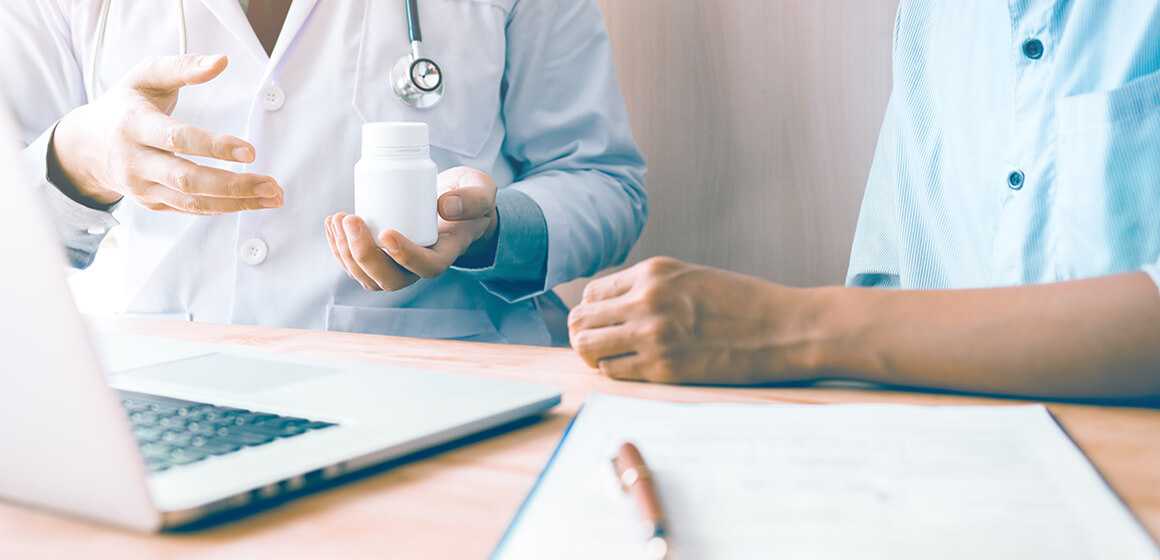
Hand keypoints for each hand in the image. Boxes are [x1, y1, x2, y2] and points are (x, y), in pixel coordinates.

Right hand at [52, 54, 282, 212]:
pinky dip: (223, 208)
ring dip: (236, 203)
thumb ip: (181, 67)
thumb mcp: (144, 77)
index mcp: (133, 124)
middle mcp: (135, 160)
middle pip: (187, 180)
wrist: (87, 145)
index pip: (177, 139)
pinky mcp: (152, 202)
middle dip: (233, 185)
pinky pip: (191, 210)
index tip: (251, 151)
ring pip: (192, 203)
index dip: (214, 146)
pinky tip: (250, 201)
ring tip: (272, 198)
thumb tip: (221, 61)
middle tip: (272, 185)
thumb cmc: (124, 105)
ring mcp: (142, 186)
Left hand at [324, 167, 499, 290]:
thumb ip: (473, 198)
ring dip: (345, 251)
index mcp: (445, 254)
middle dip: (363, 254)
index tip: (386, 232)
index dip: (405, 255)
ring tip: (338, 218)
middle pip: (388, 279)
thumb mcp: (481, 191)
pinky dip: (338, 247)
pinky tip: (332, 223)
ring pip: (366, 276)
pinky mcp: (380, 258)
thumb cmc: (469, 197)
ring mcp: (397, 266)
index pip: (426, 267)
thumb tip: (444, 205)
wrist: (454, 202)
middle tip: (351, 219)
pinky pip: (354, 265)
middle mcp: (418, 268)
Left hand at [567, 257, 827, 383]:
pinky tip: (635, 369)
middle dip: (585, 334)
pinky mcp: (665, 369)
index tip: (605, 323)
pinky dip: (616, 372)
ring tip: (614, 358)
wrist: (784, 328)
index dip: (593, 311)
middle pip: (582, 320)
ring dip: (594, 356)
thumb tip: (609, 307)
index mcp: (653, 272)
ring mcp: (653, 335)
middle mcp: (646, 300)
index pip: (591, 292)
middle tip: (600, 345)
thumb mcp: (690, 277)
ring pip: (588, 348)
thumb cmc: (741, 303)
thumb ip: (649, 287)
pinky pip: (613, 372)